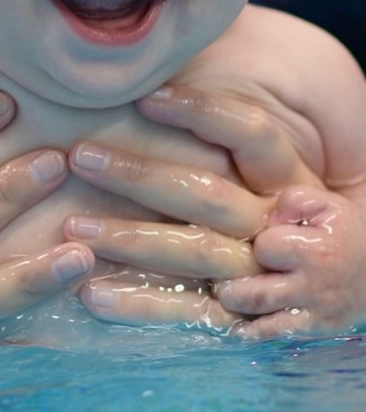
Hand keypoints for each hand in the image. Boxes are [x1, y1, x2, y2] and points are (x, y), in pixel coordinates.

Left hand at [65, 84, 324, 331]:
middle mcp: (273, 225)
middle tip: (81, 157)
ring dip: (130, 239)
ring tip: (73, 227)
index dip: (201, 111)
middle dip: (140, 175)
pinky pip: (188, 312)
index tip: (144, 99)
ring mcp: (259, 275)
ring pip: (195, 252)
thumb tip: (153, 91)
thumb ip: (226, 144)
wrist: (339, 292)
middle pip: (207, 194)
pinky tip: (92, 294)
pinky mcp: (240, 321)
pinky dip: (140, 304)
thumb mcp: (271, 176)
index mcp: (285, 180)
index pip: (251, 133)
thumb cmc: (285, 217)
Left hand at [215, 187, 365, 336]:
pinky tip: (237, 324)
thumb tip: (267, 222)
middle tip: (226, 275)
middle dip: (233, 284)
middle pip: (252, 292)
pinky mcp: (314, 333)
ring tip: (227, 294)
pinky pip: (273, 339)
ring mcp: (313, 315)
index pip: (264, 248)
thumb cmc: (343, 233)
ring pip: (258, 321)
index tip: (266, 241)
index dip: (259, 242)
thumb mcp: (325, 204)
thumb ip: (291, 201)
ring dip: (236, 308)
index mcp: (316, 251)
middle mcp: (314, 288)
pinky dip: (250, 333)